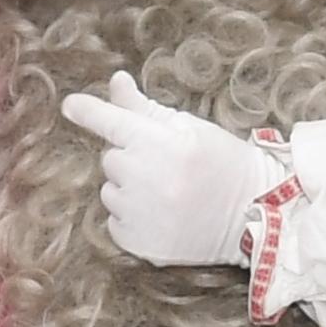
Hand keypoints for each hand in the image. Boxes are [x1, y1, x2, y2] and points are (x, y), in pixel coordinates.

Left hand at [56, 71, 279, 268]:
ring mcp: (143, 216)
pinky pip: (114, 222)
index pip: (113, 123)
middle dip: (130, 157)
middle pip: (111, 159)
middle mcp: (147, 180)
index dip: (89, 111)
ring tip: (166, 193)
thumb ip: (145, 109)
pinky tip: (161, 215)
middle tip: (165, 164)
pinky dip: (130, 218)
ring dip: (128, 189)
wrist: (255, 214)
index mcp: (163, 145)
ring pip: (109, 191)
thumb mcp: (190, 127)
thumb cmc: (224, 163)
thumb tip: (116, 81)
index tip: (69, 105)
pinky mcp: (141, 245)